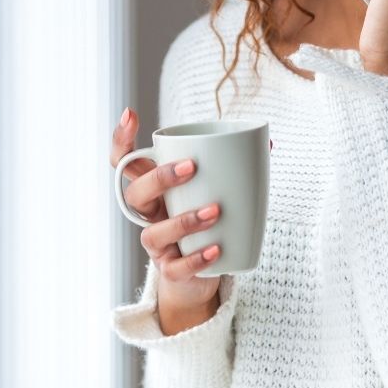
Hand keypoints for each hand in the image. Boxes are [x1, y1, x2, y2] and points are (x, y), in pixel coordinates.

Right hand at [111, 108, 222, 313]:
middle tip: (191, 167)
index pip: (126, 162)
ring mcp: (157, 246)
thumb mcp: (213, 191)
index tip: (131, 113)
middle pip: (135, 194)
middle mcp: (149, 216)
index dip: (122, 139)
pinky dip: (196, 259)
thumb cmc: (206, 221)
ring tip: (215, 211)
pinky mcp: (170, 272)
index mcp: (156, 189)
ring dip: (183, 220)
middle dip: (159, 178)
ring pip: (152, 234)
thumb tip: (265, 143)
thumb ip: (232, 168)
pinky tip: (216, 249)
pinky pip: (175, 268)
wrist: (202, 274)